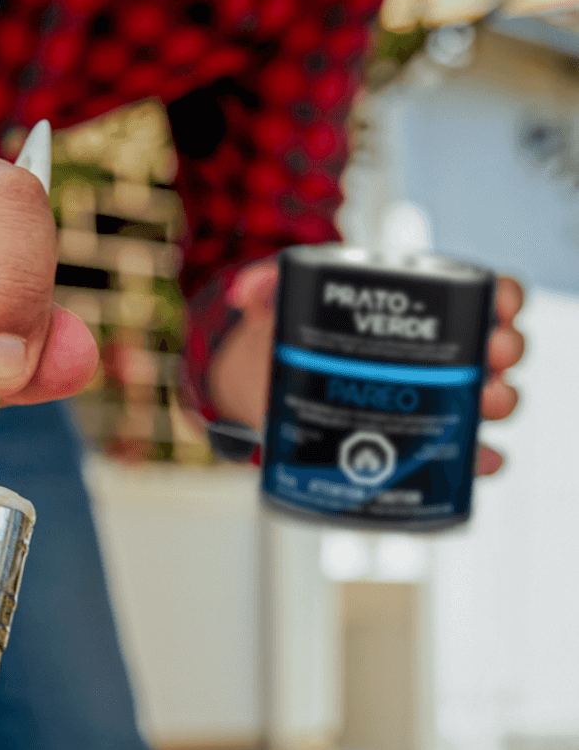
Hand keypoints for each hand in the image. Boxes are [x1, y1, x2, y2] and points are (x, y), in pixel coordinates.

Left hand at [209, 261, 524, 475]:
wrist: (272, 385)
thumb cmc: (293, 335)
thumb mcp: (281, 305)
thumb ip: (265, 287)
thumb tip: (245, 291)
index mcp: (418, 311)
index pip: (480, 295)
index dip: (501, 297)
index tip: (498, 304)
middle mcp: (438, 353)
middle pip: (495, 349)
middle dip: (503, 352)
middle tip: (491, 359)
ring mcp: (432, 398)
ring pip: (487, 399)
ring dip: (496, 403)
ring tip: (484, 407)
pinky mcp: (417, 441)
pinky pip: (460, 453)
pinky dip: (476, 459)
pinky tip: (479, 462)